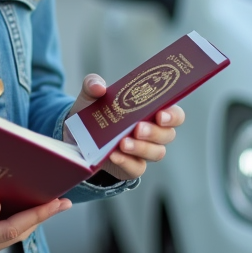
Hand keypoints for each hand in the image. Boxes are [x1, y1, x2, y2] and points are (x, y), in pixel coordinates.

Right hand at [0, 193, 70, 252]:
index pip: (10, 229)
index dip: (37, 215)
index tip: (58, 202)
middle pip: (13, 236)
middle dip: (39, 218)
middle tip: (61, 201)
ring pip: (4, 239)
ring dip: (26, 222)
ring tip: (44, 203)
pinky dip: (8, 225)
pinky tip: (13, 209)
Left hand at [63, 73, 184, 182]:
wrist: (77, 136)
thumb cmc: (94, 111)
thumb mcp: (90, 94)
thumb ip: (93, 84)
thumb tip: (99, 87)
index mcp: (151, 110)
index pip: (174, 114)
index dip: (172, 115)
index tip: (160, 115)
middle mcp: (152, 131)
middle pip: (167, 134)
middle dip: (154, 132)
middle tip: (138, 129)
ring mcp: (143, 150)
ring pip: (156, 153)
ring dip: (141, 148)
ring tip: (123, 143)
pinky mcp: (131, 166)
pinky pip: (136, 168)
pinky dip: (126, 162)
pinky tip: (113, 155)